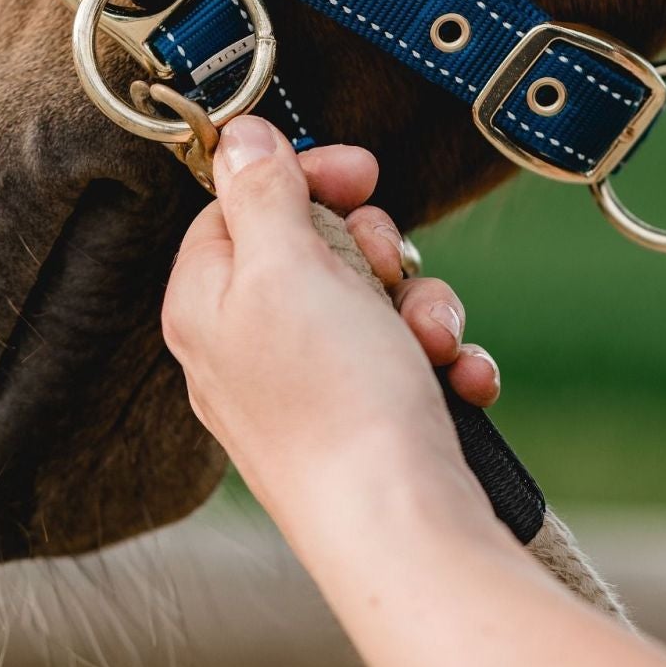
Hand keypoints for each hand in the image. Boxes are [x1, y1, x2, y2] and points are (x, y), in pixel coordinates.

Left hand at [161, 114, 499, 525]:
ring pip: (375, 297)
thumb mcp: (286, 266)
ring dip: (421, 304)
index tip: (360, 172)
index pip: (241, 203)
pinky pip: (408, 356)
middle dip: (376, 248)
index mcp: (207, 301)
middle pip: (316, 246)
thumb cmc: (334, 399)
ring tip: (430, 342)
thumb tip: (235, 133)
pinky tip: (458, 379)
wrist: (402, 532)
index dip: (302, 178)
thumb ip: (260, 191)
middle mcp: (249, 343)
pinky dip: (440, 358)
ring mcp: (310, 385)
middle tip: (387, 270)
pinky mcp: (367, 419)